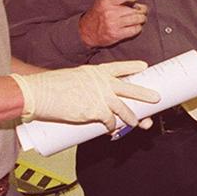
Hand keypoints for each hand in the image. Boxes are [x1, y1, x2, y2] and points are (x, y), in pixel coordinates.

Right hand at [11, 61, 160, 130]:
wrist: (40, 93)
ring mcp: (101, 97)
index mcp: (96, 72)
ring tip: (138, 123)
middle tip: (156, 98)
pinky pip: (110, 121)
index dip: (133, 66)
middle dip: (145, 94)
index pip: (120, 67)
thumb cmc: (51, 86)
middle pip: (130, 89)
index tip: (144, 66)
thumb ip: (87, 85)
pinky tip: (113, 130)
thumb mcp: (74, 77)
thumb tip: (94, 97)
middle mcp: (102, 83)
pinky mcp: (96, 111)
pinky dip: (112, 127)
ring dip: (132, 118)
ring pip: (124, 109)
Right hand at [79, 0, 148, 47]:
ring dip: (142, 18)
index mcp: (106, 2)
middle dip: (141, 9)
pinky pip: (134, 30)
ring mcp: (113, 24)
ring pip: (136, 19)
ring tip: (141, 17)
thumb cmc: (97, 13)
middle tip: (142, 10)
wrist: (86, 31)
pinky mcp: (117, 35)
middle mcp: (110, 13)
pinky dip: (138, 27)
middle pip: (133, 9)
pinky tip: (136, 25)